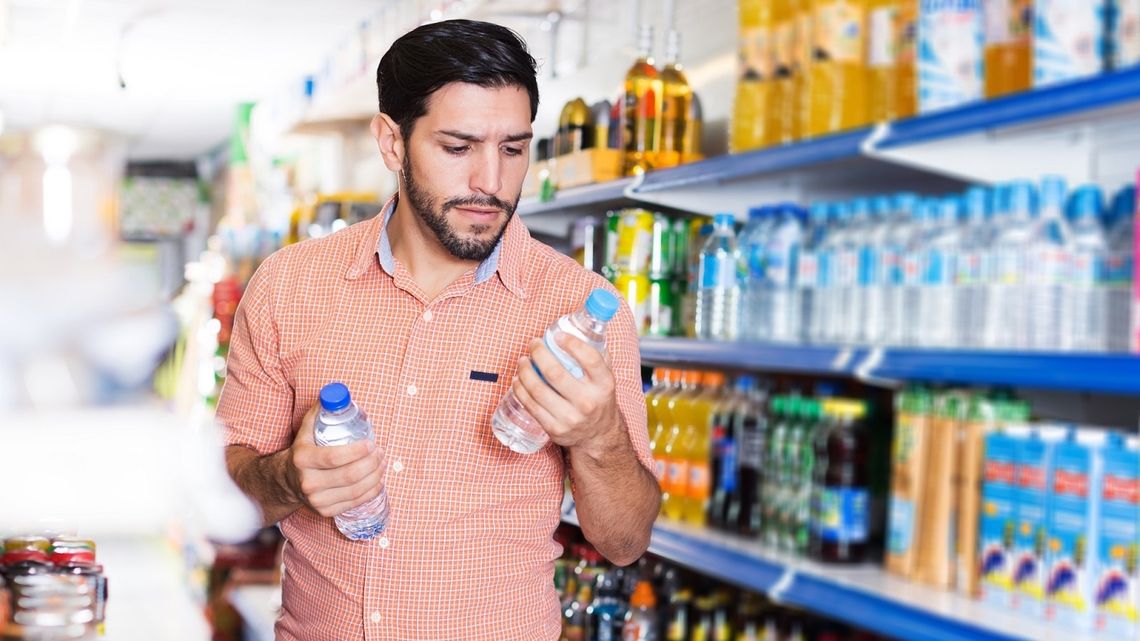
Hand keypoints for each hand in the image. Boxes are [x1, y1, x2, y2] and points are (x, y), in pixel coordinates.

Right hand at [286, 405, 384, 517]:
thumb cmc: (303, 451)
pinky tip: (378, 480)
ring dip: (375, 476)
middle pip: (349, 475)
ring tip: (382, 463)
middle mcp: (308, 482)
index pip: (334, 457)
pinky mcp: (325, 512)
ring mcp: (316, 500)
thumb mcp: (306, 430)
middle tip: (381, 452)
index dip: (356, 451)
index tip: (371, 443)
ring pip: (355, 490)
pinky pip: (354, 502)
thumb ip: (321, 412)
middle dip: (371, 463)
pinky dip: (371, 491)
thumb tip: (338, 394)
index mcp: (302, 459)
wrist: (286, 481)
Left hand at [511, 333, 623, 454]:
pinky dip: (520, 389)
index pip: (590, 359)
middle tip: (533, 344)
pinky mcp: (555, 429)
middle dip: (538, 354)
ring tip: (522, 361)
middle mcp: (588, 402)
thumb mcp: (605, 377)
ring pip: (538, 389)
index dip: (571, 343)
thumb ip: (596, 354)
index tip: (557, 335)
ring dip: (525, 371)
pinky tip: (519, 379)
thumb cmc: (598, 398)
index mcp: (604, 385)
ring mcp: (570, 418)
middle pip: (555, 373)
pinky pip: (531, 406)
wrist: (599, 435)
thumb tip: (579, 327)